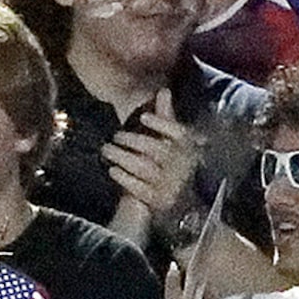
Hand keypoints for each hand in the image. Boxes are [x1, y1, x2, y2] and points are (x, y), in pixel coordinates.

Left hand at [101, 94, 201, 221]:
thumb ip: (168, 117)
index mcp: (191, 151)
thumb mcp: (177, 143)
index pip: (180, 134)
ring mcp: (170, 186)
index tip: (143, 118)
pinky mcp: (157, 202)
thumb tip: (164, 90)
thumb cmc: (176, 167)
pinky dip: (123, 177)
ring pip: (144, 167)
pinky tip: (113, 171)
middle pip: (156, 149)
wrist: (181, 208)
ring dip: (122, 157)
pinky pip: (137, 187)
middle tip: (115, 137)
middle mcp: (183, 167)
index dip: (162, 124)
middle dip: (133, 141)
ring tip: (107, 150)